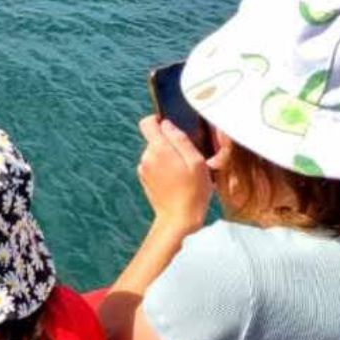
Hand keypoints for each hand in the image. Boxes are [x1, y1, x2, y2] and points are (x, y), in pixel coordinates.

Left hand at [136, 115, 212, 231]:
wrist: (179, 218)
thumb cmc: (192, 191)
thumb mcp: (196, 161)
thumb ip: (180, 139)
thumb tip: (167, 124)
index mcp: (158, 149)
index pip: (147, 123)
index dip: (159, 120)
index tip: (171, 126)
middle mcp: (146, 157)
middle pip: (155, 139)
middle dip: (170, 143)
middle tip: (188, 158)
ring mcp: (143, 169)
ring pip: (156, 153)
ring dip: (168, 157)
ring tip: (185, 172)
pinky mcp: (145, 179)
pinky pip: (155, 166)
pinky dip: (165, 168)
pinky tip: (177, 180)